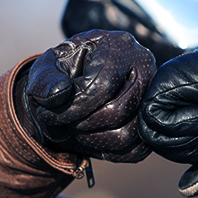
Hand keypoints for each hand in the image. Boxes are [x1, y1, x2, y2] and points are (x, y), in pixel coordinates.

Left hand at [20, 30, 155, 162]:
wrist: (74, 88)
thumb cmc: (61, 74)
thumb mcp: (45, 70)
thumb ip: (46, 81)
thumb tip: (59, 95)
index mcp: (119, 46)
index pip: (103, 84)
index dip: (74, 107)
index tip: (48, 114)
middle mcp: (144, 68)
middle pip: (118, 110)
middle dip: (82, 124)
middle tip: (64, 122)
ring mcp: (151, 96)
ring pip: (127, 134)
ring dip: (93, 139)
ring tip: (76, 129)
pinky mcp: (150, 122)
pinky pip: (135, 150)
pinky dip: (108, 151)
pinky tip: (90, 137)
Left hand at [138, 41, 197, 195]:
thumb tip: (185, 191)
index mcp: (177, 117)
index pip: (168, 149)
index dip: (192, 151)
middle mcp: (165, 105)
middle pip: (159, 146)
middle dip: (192, 146)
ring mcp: (160, 93)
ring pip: (154, 137)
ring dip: (189, 135)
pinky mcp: (158, 85)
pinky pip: (154, 119)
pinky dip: (182, 122)